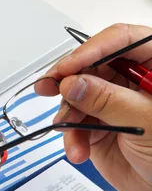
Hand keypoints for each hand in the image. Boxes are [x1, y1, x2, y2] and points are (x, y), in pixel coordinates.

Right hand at [36, 23, 151, 190]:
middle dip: (68, 81)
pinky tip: (78, 149)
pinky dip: (71, 138)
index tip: (67, 68)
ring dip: (69, 117)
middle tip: (48, 86)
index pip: (123, 40)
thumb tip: (73, 83)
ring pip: (77, 96)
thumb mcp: (146, 120)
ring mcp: (115, 104)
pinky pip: (75, 124)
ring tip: (71, 133)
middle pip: (93, 66)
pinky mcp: (100, 127)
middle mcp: (133, 82)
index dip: (92, 50)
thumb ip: (108, 100)